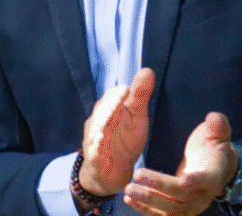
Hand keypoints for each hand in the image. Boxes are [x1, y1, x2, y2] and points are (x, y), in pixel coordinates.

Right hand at [79, 68, 154, 195]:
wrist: (115, 170)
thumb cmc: (125, 139)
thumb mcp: (136, 117)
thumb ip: (140, 95)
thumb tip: (148, 70)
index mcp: (108, 110)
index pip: (110, 99)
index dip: (117, 94)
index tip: (126, 89)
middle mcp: (98, 123)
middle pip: (102, 112)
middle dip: (110, 105)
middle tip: (119, 98)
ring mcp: (93, 141)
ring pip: (95, 130)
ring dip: (101, 124)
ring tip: (107, 119)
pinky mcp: (94, 159)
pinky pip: (93, 152)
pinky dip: (96, 147)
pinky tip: (100, 142)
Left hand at [123, 113, 237, 215]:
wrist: (215, 167)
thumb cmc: (213, 146)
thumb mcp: (218, 132)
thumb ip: (217, 124)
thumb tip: (214, 117)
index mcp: (213, 175)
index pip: (205, 180)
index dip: (195, 181)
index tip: (183, 179)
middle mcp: (203, 195)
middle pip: (181, 196)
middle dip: (159, 187)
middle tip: (138, 174)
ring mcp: (190, 205)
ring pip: (170, 209)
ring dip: (148, 201)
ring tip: (129, 189)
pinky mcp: (178, 209)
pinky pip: (161, 215)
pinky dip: (145, 209)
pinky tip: (129, 199)